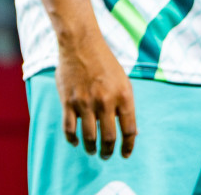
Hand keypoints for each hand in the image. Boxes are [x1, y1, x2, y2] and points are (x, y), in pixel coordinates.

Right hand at [55, 27, 135, 159]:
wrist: (82, 45)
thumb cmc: (105, 63)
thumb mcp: (123, 81)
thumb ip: (125, 104)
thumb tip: (131, 130)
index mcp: (124, 95)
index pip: (129, 129)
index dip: (128, 145)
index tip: (125, 154)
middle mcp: (106, 101)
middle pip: (109, 138)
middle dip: (108, 151)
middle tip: (106, 156)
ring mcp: (86, 103)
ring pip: (89, 137)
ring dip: (91, 148)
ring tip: (92, 151)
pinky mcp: (68, 102)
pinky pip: (70, 129)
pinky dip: (73, 139)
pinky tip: (76, 141)